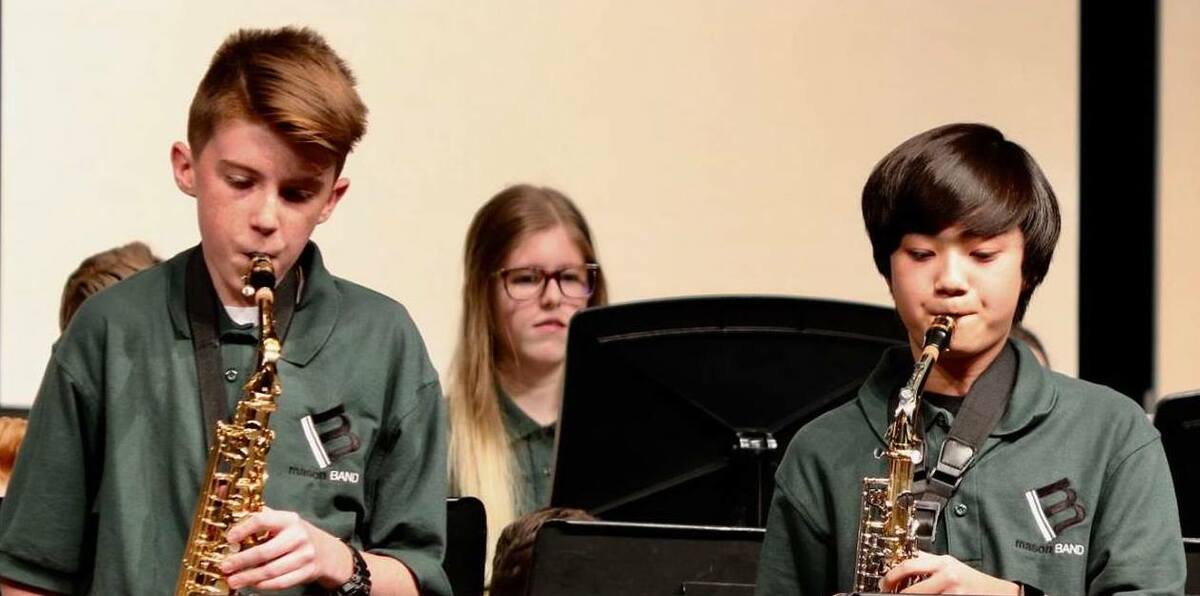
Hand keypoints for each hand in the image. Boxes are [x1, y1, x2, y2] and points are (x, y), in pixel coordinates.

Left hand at [219, 507, 353, 591]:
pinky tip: (252, 585)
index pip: (263, 520)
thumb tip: (233, 514)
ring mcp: (305, 555)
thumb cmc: (297, 535)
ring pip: (271, 570)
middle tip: (226, 566)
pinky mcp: (308, 571)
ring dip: (249, 577)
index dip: (243, 529)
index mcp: (289, 519)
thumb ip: (264, 517)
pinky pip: (281, 582)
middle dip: (241, 561)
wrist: (328, 551)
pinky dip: (264, 586)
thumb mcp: (285, 521)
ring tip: (233, 580)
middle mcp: (298, 536)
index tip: (229, 539)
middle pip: (265, 551)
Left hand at [881, 552, 1019, 594]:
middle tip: (889, 592)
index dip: (892, 574)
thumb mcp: (950, 565)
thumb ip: (930, 563)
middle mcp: (946, 575)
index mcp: (942, 562)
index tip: (885, 581)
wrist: (998, 592)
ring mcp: (952, 591)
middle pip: (911, 586)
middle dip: (896, 591)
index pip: (909, 563)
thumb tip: (906, 562)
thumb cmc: (973, 580)